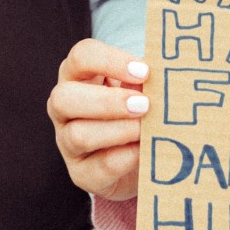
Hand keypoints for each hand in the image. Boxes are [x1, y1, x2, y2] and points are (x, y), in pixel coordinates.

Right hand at [48, 39, 150, 202]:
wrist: (141, 159)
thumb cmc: (139, 112)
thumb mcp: (142, 89)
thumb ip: (146, 80)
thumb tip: (165, 71)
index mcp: (78, 76)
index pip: (81, 56)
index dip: (110, 61)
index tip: (144, 72)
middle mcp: (64, 108)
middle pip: (63, 97)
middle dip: (107, 101)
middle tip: (144, 105)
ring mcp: (67, 143)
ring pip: (77, 135)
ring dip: (118, 130)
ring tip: (145, 129)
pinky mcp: (82, 174)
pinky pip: (98, 166)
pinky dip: (126, 157)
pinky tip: (144, 151)